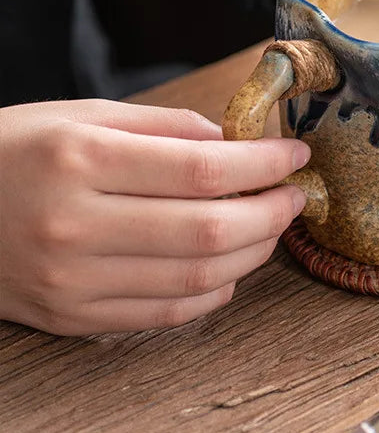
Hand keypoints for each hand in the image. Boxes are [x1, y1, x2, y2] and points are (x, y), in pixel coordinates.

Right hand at [0, 100, 307, 334]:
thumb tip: (237, 144)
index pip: (202, 167)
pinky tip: (231, 264)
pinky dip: (213, 291)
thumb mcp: (85, 116)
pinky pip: (166, 313)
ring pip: (196, 276)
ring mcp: (72, 279)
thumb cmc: (18, 150)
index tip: (294, 154)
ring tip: (271, 224)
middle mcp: (76, 224)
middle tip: (295, 194)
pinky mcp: (72, 316)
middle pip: (208, 229)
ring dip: (253, 251)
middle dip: (271, 211)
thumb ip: (166, 127)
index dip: (263, 163)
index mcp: (82, 159)